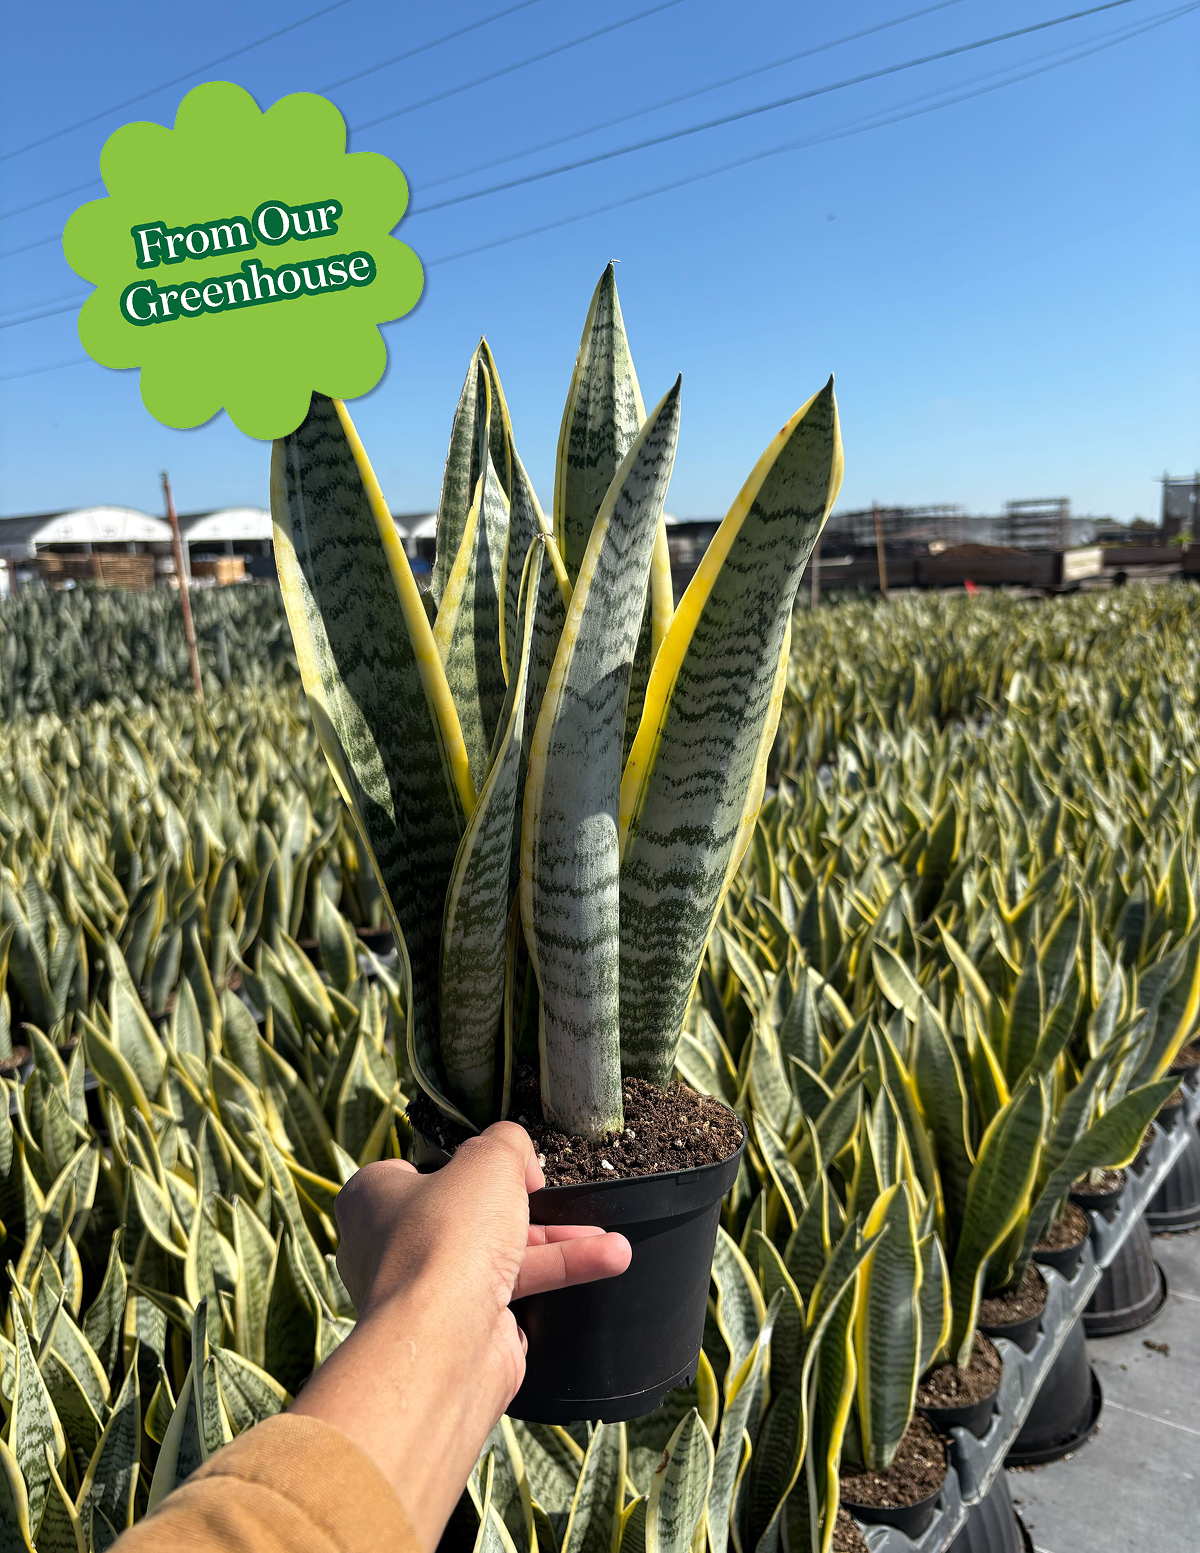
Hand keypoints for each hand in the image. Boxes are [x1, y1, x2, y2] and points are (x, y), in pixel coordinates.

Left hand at [291, 1122, 630, 1549]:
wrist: (444, 1343)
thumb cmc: (447, 1239)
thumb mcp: (488, 1158)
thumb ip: (508, 1143)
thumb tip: (520, 1164)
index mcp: (374, 1198)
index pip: (416, 1170)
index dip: (462, 1165)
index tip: (500, 1165)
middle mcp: (392, 1246)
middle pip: (471, 1214)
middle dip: (531, 1209)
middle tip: (565, 1201)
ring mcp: (429, 1292)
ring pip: (502, 1255)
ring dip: (561, 1245)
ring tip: (614, 1244)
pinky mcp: (464, 1329)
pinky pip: (518, 1294)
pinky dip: (560, 1276)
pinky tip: (605, 1261)